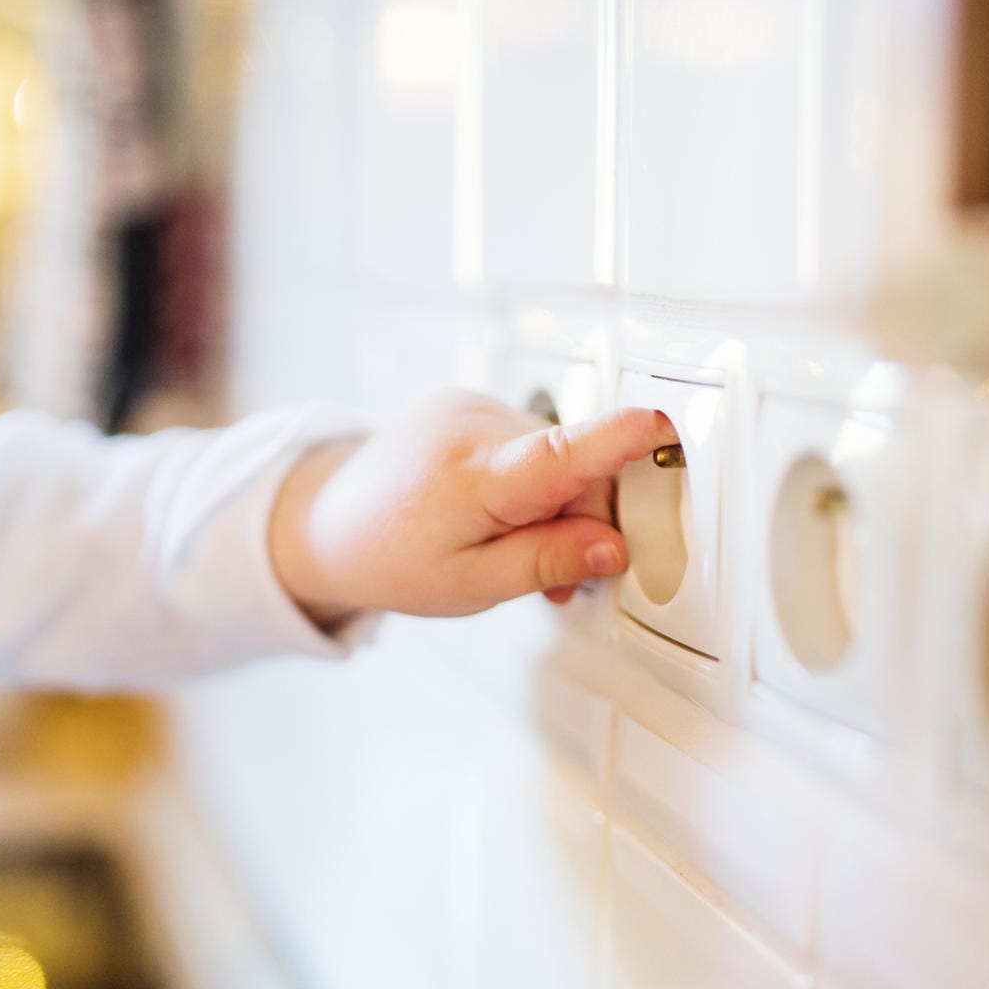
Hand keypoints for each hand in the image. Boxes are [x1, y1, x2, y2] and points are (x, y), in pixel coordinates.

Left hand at [268, 391, 677, 625]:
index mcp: (474, 480)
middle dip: (582, 521)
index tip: (660, 429)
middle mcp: (474, 428)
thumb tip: (614, 549)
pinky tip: (497, 508)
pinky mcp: (470, 402)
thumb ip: (546, 564)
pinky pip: (531, 441)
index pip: (558, 455)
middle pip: (576, 469)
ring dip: (556, 502)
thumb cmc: (393, 559)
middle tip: (554, 578)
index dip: (617, 442)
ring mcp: (471, 407)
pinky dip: (531, 479)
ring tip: (510, 543)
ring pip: (557, 456)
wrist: (329, 521)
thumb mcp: (471, 586)